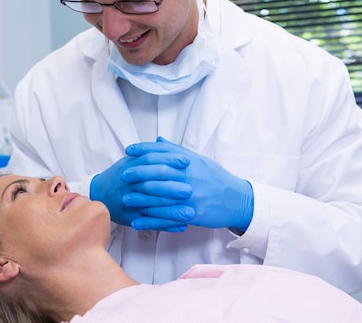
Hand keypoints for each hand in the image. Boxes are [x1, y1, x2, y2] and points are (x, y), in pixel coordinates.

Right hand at [91, 150, 192, 230]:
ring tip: (190, 213)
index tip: (186, 161)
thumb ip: (146, 153)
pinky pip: (149, 223)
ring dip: (171, 211)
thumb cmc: (118, 177)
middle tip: (190, 190)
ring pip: (151, 207)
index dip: (168, 160)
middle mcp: (129, 185)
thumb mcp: (129, 161)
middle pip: (151, 186)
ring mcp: (129, 202)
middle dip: (170, 188)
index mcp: (130, 167)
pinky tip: (181, 226)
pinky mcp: (131, 217)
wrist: (98, 195)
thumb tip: (164, 142)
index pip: (150, 161)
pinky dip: (166, 225)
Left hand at [126, 137, 253, 231]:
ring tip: (125, 199)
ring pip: (161, 197)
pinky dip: (151, 221)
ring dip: (141, 199)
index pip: (163, 152)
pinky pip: (167, 218)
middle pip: (159, 173)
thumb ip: (177, 151)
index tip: (129, 150)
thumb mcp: (200, 161)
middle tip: (123, 175)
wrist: (238, 200)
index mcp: (190, 163)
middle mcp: (189, 178)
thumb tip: (158, 140)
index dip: (144, 150)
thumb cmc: (217, 179)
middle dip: (139, 173)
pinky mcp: (192, 214)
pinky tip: (136, 222)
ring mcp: (190, 197)